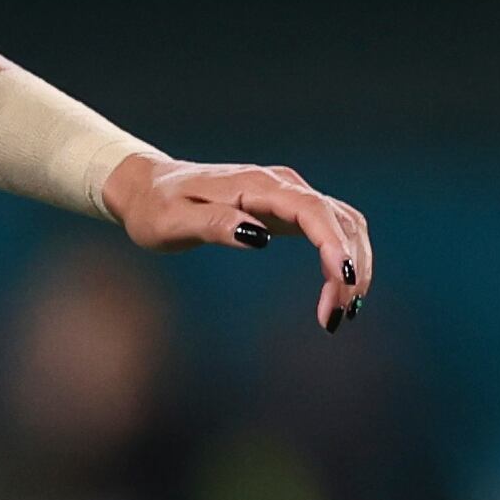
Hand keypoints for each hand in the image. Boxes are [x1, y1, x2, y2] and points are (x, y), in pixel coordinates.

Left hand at [101, 153, 373, 332]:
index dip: (335, 244)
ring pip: (343, 225)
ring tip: (341, 311)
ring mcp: (288, 195)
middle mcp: (280, 184)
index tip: (344, 281)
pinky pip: (331, 230)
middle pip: (337, 221)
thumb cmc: (155, 206)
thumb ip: (214, 224)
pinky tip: (338, 291)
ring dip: (352, 265)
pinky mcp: (288, 210)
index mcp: (255, 185)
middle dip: (348, 267)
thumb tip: (259, 236)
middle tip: (336, 314)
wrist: (147, 188)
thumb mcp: (173, 220)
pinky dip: (343, 258)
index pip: (312, 209)